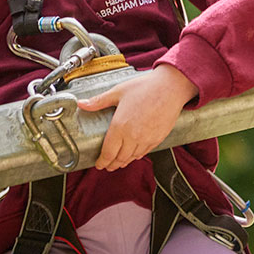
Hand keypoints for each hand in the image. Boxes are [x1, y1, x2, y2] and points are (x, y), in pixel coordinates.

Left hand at [77, 64, 197, 171]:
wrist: (172, 87)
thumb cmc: (146, 87)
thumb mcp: (119, 91)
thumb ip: (99, 101)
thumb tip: (81, 103)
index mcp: (120, 126)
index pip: (108, 152)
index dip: (102, 162)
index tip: (98, 164)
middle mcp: (133, 136)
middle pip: (119, 159)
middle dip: (111, 164)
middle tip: (107, 166)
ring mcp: (147, 139)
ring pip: (132, 157)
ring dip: (124, 162)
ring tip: (119, 162)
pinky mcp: (158, 138)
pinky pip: (145, 152)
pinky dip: (137, 156)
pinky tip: (134, 154)